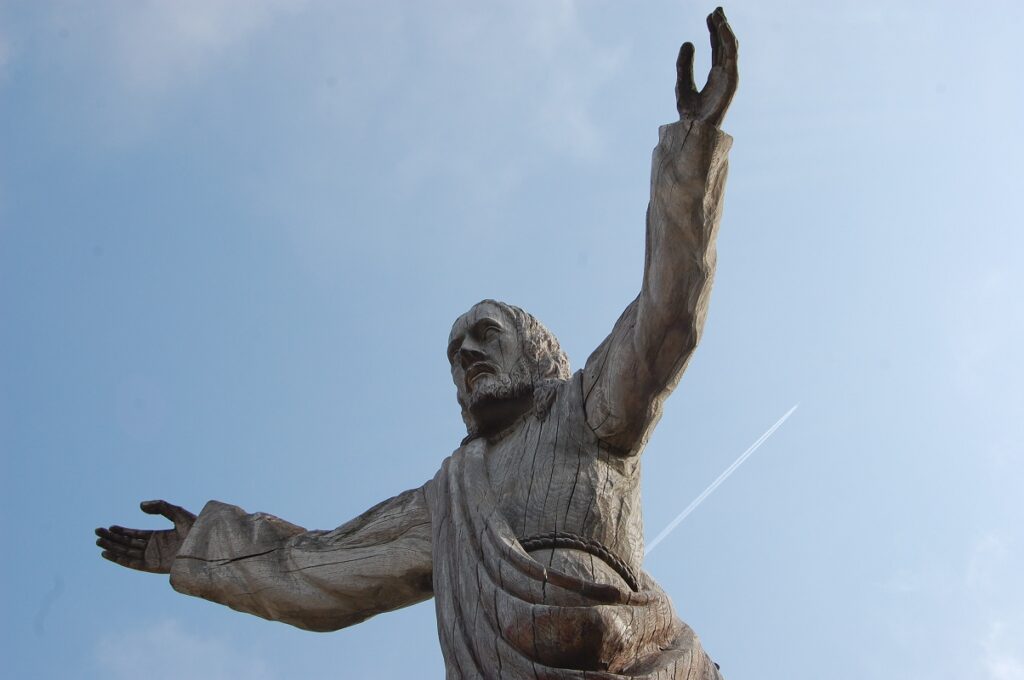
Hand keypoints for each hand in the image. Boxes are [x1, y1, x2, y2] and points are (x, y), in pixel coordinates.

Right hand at [95, 500, 195, 573]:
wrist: (207, 546)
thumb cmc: (196, 529)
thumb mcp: (177, 513)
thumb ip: (160, 507)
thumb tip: (140, 505)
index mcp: (160, 537)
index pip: (136, 535)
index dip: (122, 532)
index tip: (109, 527)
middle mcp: (155, 548)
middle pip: (129, 544)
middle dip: (113, 538)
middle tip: (97, 533)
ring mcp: (154, 557)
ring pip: (127, 553)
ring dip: (112, 547)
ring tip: (98, 541)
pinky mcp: (154, 566)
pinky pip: (133, 563)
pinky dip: (119, 559)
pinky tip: (107, 553)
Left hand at [676, 7, 738, 127]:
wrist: (694, 128)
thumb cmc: (690, 113)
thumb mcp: (682, 83)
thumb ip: (684, 65)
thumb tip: (688, 42)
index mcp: (715, 75)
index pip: (717, 48)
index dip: (714, 31)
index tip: (710, 16)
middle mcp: (724, 74)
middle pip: (725, 44)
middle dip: (721, 26)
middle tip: (716, 9)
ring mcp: (729, 76)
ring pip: (730, 47)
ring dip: (725, 30)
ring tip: (718, 14)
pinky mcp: (731, 79)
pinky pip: (731, 55)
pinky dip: (727, 40)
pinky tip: (722, 27)